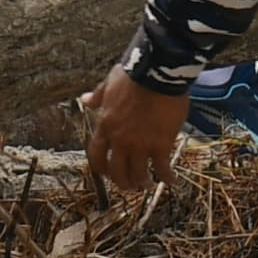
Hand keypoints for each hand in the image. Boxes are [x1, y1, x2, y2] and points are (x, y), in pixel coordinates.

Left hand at [84, 65, 191, 194]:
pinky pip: (162, 167)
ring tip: (147, 184)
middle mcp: (120, 140)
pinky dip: (167, 177)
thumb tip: (85, 100)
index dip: (102, 169)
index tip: (108, 173)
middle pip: (117, 171)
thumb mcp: (109, 84)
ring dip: (142, 182)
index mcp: (105, 126)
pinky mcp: (161, 144)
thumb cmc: (133, 75)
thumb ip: (98, 97)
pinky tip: (172, 181)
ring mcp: (140, 144)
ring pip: (138, 174)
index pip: (96, 156)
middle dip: (122, 181)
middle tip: (129, 184)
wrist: (157, 73)